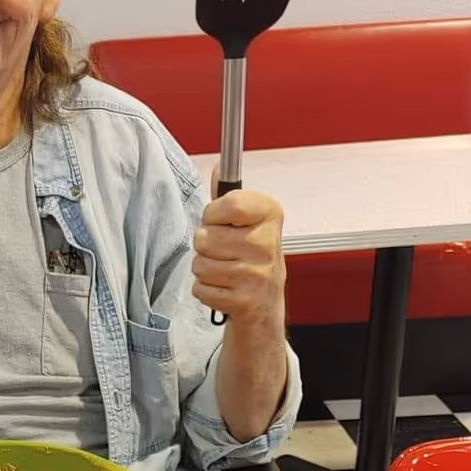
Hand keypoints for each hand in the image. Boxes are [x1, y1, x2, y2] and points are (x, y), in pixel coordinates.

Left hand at [191, 187, 285, 325]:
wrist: (265, 304)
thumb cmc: (251, 256)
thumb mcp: (247, 222)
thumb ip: (229, 197)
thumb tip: (220, 167)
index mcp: (270, 215)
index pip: (228, 204)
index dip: (213, 213)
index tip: (221, 221)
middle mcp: (268, 244)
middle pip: (204, 237)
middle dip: (205, 246)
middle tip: (223, 252)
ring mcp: (258, 275)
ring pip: (200, 265)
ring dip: (204, 269)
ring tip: (223, 271)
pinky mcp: (245, 301)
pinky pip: (201, 289)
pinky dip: (206, 290)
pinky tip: (224, 288)